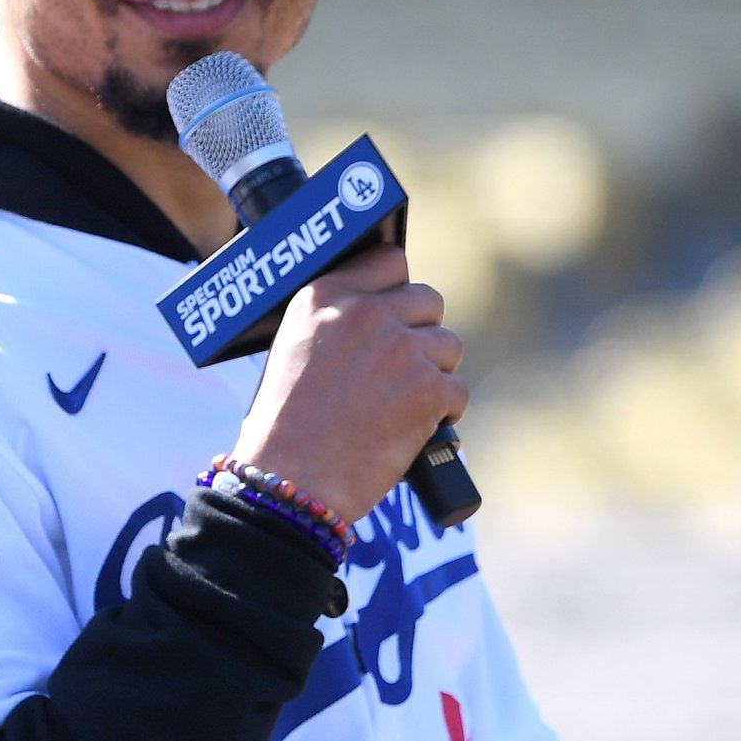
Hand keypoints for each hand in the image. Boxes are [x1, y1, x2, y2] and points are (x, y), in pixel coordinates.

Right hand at [232, 244, 465, 526]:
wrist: (293, 479)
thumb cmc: (283, 426)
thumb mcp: (293, 350)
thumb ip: (337, 322)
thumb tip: (384, 316)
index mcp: (324, 297)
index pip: (389, 261)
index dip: (398, 288)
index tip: (395, 311)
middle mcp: (365, 314)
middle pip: (428, 301)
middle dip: (421, 333)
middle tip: (400, 368)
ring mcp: (400, 349)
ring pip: (449, 346)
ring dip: (434, 373)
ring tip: (402, 404)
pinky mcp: (428, 389)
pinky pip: (457, 390)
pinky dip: (441, 414)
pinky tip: (411, 429)